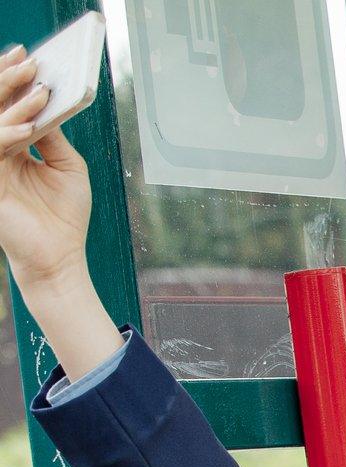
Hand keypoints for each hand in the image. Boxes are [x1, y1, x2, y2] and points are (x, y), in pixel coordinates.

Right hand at [0, 47, 90, 291]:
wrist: (59, 257)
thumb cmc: (63, 215)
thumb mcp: (67, 167)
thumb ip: (53, 136)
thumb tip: (47, 102)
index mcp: (11, 147)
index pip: (6, 107)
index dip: (12, 82)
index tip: (28, 57)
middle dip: (8, 82)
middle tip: (28, 61)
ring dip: (12, 103)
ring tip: (36, 86)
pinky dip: (8, 135)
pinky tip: (30, 127)